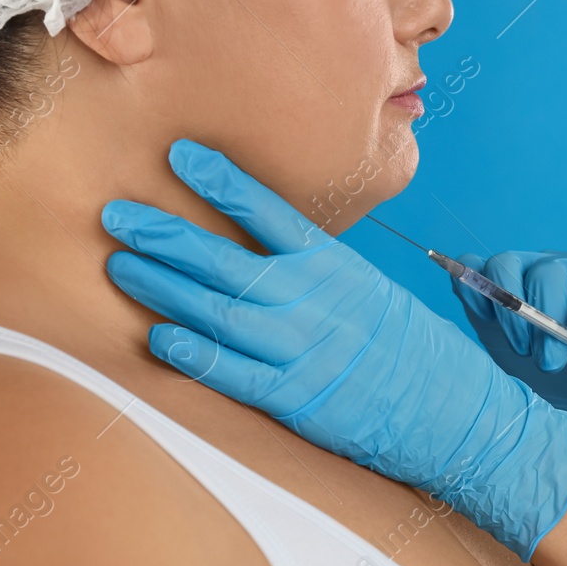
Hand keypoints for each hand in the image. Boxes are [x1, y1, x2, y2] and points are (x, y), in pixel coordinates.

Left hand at [100, 139, 566, 560]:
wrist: (450, 410)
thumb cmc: (402, 344)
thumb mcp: (363, 286)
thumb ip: (309, 265)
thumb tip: (254, 240)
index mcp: (332, 264)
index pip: (269, 211)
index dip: (222, 182)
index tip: (178, 155)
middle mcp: (313, 299)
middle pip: (226, 259)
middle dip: (166, 234)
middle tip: (116, 214)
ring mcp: (302, 349)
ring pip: (218, 311)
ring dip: (163, 287)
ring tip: (120, 264)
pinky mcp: (295, 398)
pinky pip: (234, 372)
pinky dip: (193, 353)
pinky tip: (157, 337)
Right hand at [449, 251, 566, 447]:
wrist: (565, 372)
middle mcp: (558, 266)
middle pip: (546, 275)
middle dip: (547, 321)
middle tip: (550, 364)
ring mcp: (520, 270)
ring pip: (505, 267)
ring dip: (509, 310)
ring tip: (521, 350)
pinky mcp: (487, 284)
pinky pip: (473, 268)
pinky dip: (471, 286)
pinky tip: (483, 319)